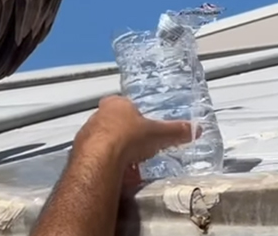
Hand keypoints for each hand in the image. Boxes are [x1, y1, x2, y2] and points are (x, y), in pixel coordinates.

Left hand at [76, 95, 196, 166]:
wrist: (100, 158)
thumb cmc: (129, 137)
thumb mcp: (159, 134)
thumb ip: (176, 131)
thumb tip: (196, 129)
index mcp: (116, 104)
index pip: (127, 106)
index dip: (136, 118)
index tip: (144, 130)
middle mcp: (98, 115)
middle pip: (114, 124)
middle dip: (126, 136)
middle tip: (139, 149)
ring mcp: (87, 133)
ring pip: (104, 140)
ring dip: (116, 150)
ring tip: (130, 164)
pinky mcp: (81, 151)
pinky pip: (97, 157)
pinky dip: (107, 163)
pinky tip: (117, 173)